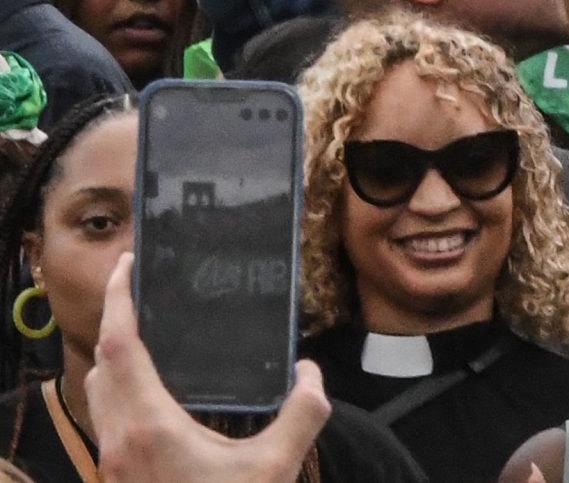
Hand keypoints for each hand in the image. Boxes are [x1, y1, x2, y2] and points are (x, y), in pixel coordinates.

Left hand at [90, 253, 329, 482]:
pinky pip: (109, 418)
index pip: (120, 347)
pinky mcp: (118, 477)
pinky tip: (159, 389)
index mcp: (149, 426)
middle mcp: (119, 441)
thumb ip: (302, 412)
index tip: (128, 265)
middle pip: (101, 365)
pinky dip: (123, 388)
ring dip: (115, 357)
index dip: (117, 300)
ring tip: (150, 331)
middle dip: (115, 322)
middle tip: (144, 289)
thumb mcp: (276, 466)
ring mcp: (113, 462)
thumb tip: (311, 372)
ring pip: (99, 394)